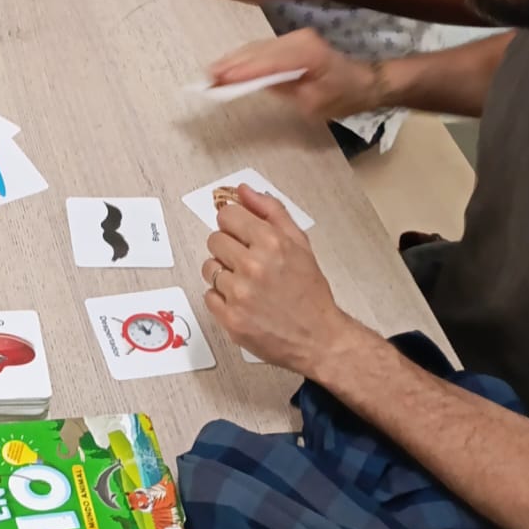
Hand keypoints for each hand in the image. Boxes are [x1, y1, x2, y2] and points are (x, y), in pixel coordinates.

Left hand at [202, 185, 353, 374]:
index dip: (235, 224)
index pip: (227, 215)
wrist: (319, 338)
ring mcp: (239, 294)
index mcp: (271, 242)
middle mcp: (253, 266)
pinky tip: (243, 302)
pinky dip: (223, 299)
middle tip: (249, 263)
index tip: (242, 234)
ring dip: (224, 274)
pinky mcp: (230, 318)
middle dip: (229, 249)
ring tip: (247, 284)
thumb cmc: (309, 292)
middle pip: (214, 239)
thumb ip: (270, 211)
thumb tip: (243, 191)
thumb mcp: (299, 243)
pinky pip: (209, 295)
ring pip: (209, 268)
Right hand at [208, 27, 378, 122]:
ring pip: (256, 47)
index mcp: (307, 54)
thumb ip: (283, 90)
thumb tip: (254, 83)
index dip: (240, 70)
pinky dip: (244, 58)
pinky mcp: (289, 41)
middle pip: (256, 50)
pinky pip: (261, 48)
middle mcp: (298, 39)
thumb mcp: (313, 103)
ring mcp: (293, 37)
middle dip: (230, 64)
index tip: (217, 79)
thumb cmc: (342, 97)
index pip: (267, 62)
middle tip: (206, 78)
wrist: (364, 82)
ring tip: (212, 74)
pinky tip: (229, 67)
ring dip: (234, 60)